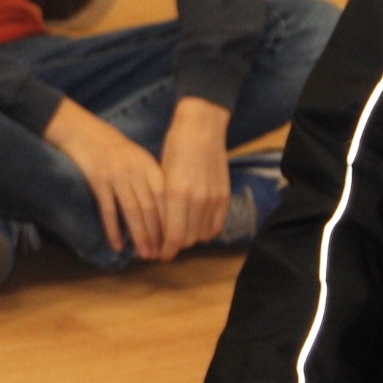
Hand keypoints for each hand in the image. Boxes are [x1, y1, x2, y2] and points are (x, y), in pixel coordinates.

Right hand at [43, 100, 168, 259]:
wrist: (87, 134)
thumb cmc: (118, 151)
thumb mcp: (141, 160)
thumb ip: (154, 181)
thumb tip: (169, 213)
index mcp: (150, 166)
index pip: (165, 198)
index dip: (171, 221)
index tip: (175, 241)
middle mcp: (136, 171)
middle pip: (151, 208)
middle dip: (157, 234)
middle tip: (161, 255)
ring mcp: (116, 176)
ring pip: (132, 211)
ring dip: (140, 236)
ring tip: (145, 255)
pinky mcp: (98, 182)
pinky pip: (108, 210)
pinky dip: (114, 230)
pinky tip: (118, 246)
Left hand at [155, 98, 233, 256]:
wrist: (202, 128)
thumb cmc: (175, 147)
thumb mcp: (160, 175)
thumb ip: (161, 203)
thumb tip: (158, 228)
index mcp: (176, 193)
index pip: (174, 236)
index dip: (166, 250)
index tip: (160, 255)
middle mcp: (197, 199)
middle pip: (188, 239)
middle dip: (176, 246)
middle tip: (167, 246)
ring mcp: (214, 198)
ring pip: (202, 235)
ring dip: (191, 239)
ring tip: (181, 235)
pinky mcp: (225, 196)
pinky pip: (217, 226)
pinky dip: (207, 231)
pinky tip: (197, 227)